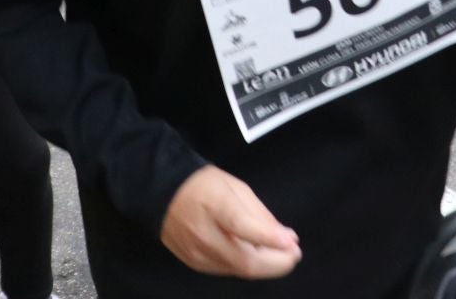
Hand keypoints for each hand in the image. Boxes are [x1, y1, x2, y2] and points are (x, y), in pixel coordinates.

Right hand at [160, 166, 300, 278]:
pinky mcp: (195, 264)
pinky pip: (228, 270)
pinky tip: (257, 255)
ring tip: (280, 253)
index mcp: (215, 206)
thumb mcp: (236, 187)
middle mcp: (205, 235)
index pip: (243, 226)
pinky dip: (247, 265)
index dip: (269, 238)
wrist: (161, 193)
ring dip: (265, 266)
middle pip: (246, 262)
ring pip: (240, 270)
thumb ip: (261, 214)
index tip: (292, 243)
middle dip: (277, 263)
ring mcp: (198, 254)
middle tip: (294, 254)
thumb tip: (285, 237)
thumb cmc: (203, 185)